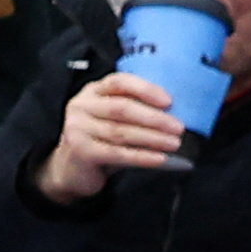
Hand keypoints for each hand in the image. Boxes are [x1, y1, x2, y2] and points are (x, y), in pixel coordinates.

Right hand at [34, 70, 187, 202]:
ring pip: (121, 132)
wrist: (72, 169)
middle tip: (179, 127)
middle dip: (154, 118)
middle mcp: (81, 105)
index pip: (119, 82)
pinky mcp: (81, 151)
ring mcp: (78, 128)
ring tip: (175, 143)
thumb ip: (135, 110)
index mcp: (93, 91)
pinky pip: (117, 153)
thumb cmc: (102, 140)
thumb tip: (176, 114)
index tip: (169, 101)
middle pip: (122, 108)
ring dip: (152, 138)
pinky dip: (142, 156)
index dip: (145, 89)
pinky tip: (160, 159)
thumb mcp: (114, 119)